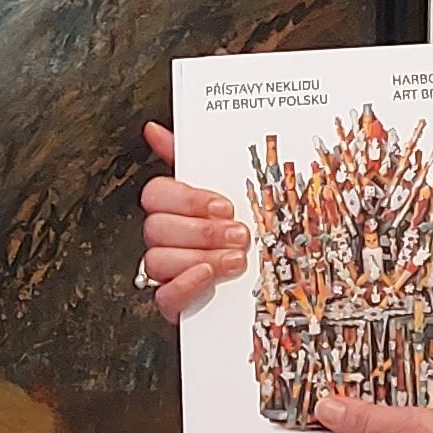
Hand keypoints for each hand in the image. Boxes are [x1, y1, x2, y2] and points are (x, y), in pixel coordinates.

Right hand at [137, 123, 251, 317]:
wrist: (277, 280)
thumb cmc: (251, 228)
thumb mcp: (232, 187)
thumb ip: (194, 156)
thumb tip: (156, 130)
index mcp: (175, 207)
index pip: (155, 194)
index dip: (187, 199)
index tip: (224, 205)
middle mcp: (165, 237)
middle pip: (155, 227)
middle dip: (202, 231)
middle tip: (239, 233)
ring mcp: (166, 270)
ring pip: (157, 259)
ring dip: (200, 257)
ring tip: (236, 259)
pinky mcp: (174, 303)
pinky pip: (162, 297)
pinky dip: (184, 285)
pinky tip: (209, 276)